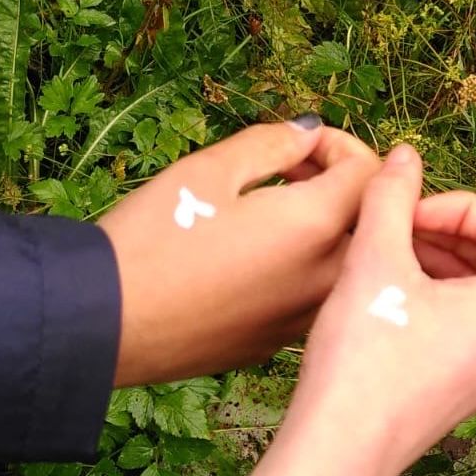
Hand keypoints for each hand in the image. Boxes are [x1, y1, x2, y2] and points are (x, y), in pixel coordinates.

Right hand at [97, 120, 379, 385]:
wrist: (104, 326)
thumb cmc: (152, 239)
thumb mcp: (209, 171)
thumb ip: (272, 144)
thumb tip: (308, 133)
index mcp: (317, 228)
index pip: (371, 175)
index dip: (340, 145)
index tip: (301, 142)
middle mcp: (327, 279)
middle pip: (369, 221)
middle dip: (340, 184)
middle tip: (290, 168)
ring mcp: (305, 318)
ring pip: (345, 263)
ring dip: (326, 227)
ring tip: (270, 207)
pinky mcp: (278, 342)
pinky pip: (313, 295)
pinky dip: (304, 265)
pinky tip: (252, 255)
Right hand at [201, 144, 475, 475]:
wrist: (341, 450)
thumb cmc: (364, 357)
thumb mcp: (376, 260)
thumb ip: (392, 196)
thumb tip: (405, 156)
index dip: (455, 205)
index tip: (406, 212)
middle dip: (442, 232)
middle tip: (389, 229)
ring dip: (434, 263)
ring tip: (381, 257)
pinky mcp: (469, 390)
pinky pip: (465, 326)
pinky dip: (433, 299)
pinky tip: (384, 297)